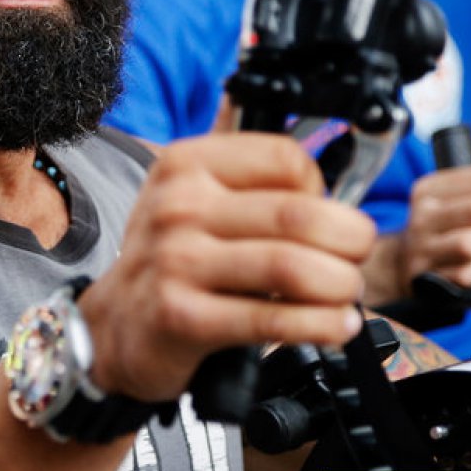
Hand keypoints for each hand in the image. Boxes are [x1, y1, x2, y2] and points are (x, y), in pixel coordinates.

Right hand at [81, 133, 374, 402]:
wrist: (114, 327)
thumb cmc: (170, 259)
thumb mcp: (189, 196)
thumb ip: (242, 170)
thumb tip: (299, 143)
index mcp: (185, 164)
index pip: (285, 159)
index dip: (322, 188)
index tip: (325, 214)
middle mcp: (178, 206)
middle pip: (299, 213)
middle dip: (349, 240)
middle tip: (356, 257)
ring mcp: (176, 261)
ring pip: (291, 266)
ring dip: (340, 284)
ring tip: (347, 292)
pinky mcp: (183, 317)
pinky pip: (271, 320)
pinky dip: (320, 324)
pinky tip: (335, 326)